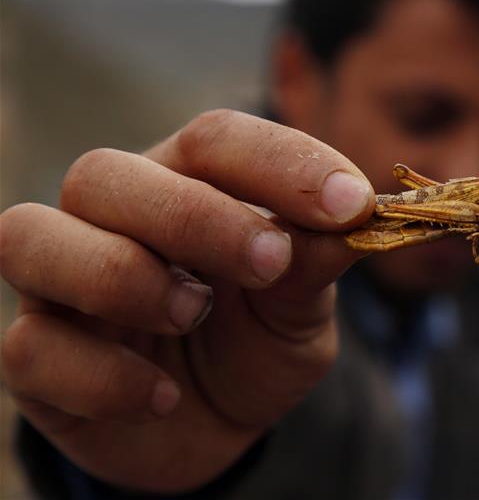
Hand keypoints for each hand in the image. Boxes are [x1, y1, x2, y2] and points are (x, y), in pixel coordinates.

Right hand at [0, 110, 373, 492]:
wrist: (217, 427)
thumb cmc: (257, 344)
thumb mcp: (300, 310)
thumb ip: (315, 264)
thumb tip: (358, 218)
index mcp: (186, 184)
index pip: (214, 139)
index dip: (282, 163)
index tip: (351, 203)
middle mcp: (111, 218)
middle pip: (107, 174)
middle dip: (192, 216)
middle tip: (269, 262)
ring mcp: (60, 283)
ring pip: (31, 236)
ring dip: (122, 275)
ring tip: (193, 315)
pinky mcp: (34, 355)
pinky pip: (30, 346)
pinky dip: (103, 376)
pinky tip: (163, 398)